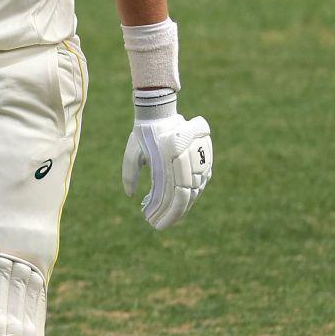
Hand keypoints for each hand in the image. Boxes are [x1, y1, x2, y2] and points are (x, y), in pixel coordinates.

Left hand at [121, 90, 212, 229]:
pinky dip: (192, 194)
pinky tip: (180, 202)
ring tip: (167, 215)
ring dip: (182, 205)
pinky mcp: (204, 156)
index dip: (166, 214)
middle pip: (186, 197)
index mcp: (170, 163)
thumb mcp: (131, 153)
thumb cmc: (143, 133)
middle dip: (173, 215)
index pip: (174, 197)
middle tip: (158, 225)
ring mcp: (199, 159)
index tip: (153, 223)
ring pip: (195, 191)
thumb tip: (131, 195)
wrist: (160, 111)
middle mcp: (187, 162)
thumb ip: (130, 174)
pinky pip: (202, 181)